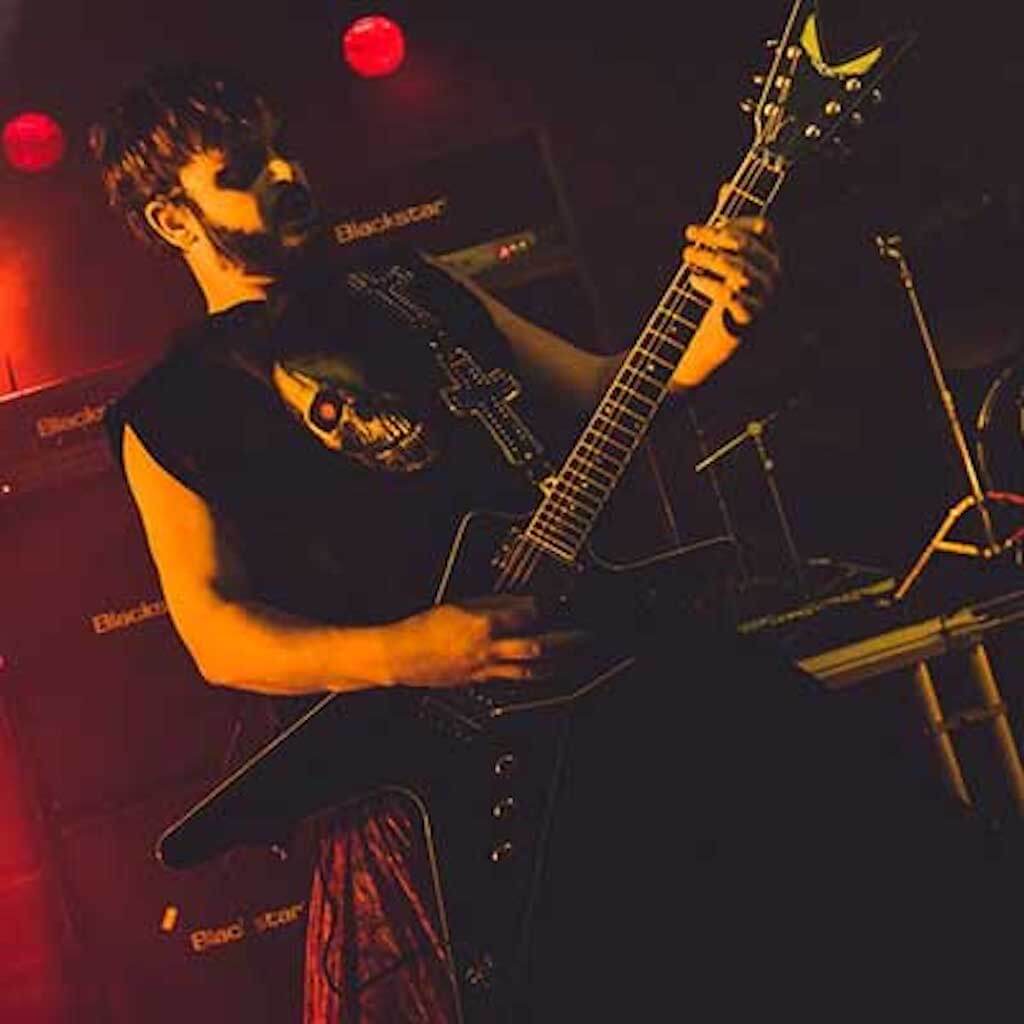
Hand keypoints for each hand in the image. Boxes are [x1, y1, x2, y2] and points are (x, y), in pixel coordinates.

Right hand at [388, 595, 588, 688]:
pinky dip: (533, 676)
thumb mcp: (459, 604)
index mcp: (482, 625)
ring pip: (529, 670)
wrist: (401, 656)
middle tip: (584, 636)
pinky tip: (544, 674)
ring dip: (556, 665)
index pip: (525, 615)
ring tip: (575, 661)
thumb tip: (522, 604)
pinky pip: (513, 679)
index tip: (557, 602)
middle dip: (564, 642)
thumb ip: (494, 604)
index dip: (544, 608)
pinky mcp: (481, 680)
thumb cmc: (424, 628)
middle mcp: (488, 650)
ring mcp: (485, 669)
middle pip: (536, 647)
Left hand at [670, 189, 781, 388]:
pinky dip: (708, 284)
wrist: (713, 343)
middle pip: (746, 245)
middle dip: (715, 235)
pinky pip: (730, 295)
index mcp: (771, 258)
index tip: (710, 224)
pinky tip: (692, 280)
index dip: (736, 220)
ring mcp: (763, 299)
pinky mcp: (747, 319)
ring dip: (708, 258)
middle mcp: (772, 277)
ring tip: (687, 255)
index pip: (763, 228)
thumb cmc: (718, 296)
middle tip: (690, 233)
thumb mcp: (721, 258)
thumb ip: (725, 225)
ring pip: (737, 268)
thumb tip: (726, 186)